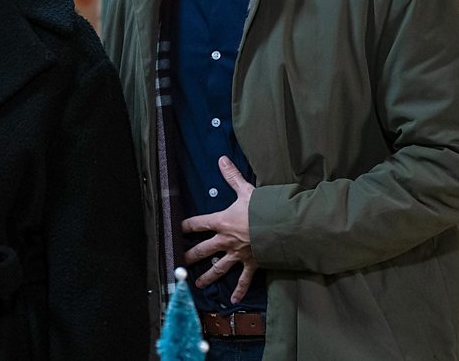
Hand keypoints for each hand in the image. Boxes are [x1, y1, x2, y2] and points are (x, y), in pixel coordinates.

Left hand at [181, 156, 257, 303]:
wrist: (281, 228)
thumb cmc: (263, 208)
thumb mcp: (246, 190)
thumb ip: (232, 176)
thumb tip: (221, 159)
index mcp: (222, 222)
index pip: (198, 223)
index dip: (186, 225)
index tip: (177, 228)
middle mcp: (226, 240)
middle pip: (203, 249)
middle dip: (190, 255)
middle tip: (179, 261)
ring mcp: (238, 254)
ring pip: (218, 268)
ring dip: (208, 277)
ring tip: (198, 284)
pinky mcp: (252, 263)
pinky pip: (244, 280)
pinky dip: (239, 290)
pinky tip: (232, 299)